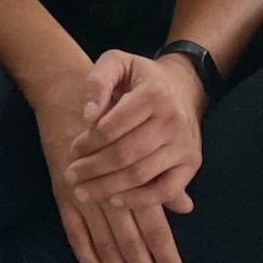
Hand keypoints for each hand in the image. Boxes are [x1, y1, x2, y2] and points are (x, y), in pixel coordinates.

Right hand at [28, 53, 202, 262]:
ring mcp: (84, 193)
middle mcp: (109, 189)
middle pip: (131, 241)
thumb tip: (186, 207)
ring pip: (106, 243)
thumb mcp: (144, 135)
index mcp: (134, 175)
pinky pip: (76, 234)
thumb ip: (162, 176)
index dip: (165, 255)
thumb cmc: (112, 113)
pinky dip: (89, 259)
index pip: (154, 225)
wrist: (66, 91)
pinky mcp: (63, 193)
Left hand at [67, 49, 206, 213]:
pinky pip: (166, 190)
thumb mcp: (117, 62)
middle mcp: (173, 120)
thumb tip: (89, 115)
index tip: (73, 149)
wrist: (183, 87)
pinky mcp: (191, 163)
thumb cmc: (141, 78)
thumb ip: (97, 81)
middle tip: (71, 176)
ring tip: (83, 191)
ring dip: (108, 188)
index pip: (113, 126)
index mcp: (154, 93)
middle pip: (125, 154)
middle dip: (93, 169)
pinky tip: (114, 200)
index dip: (89, 141)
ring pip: (141, 175)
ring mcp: (184, 144)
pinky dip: (139, 200)